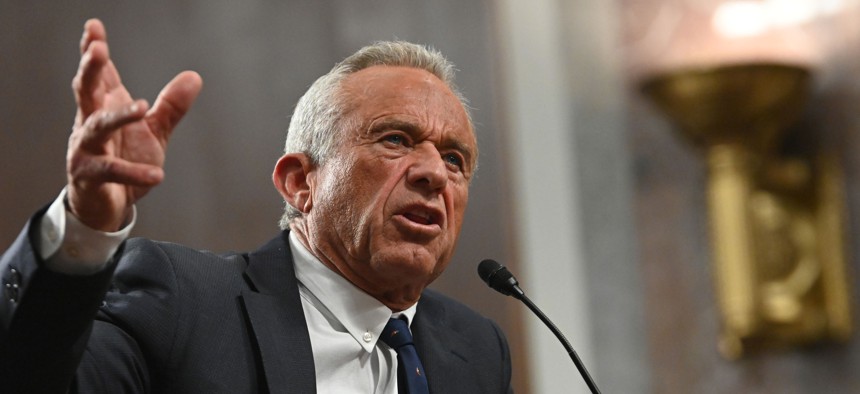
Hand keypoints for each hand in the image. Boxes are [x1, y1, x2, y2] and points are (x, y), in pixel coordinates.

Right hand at [66, 19, 201, 231]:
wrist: (109, 204)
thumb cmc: (126, 159)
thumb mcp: (154, 131)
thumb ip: (172, 106)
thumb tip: (194, 77)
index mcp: (104, 106)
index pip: (99, 74)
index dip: (94, 49)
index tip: (94, 27)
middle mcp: (90, 122)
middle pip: (85, 90)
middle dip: (90, 69)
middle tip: (97, 50)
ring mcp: (86, 148)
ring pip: (98, 127)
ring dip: (119, 116)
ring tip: (143, 107)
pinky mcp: (89, 176)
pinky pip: (111, 171)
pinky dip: (134, 172)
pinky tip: (158, 174)